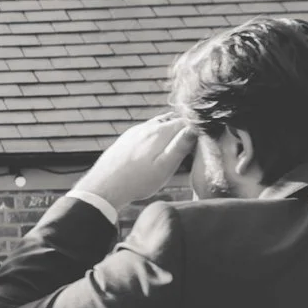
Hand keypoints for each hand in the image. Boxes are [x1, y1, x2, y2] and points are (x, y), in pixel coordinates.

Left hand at [72, 113, 196, 215]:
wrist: (103, 187)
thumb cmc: (137, 181)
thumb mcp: (165, 167)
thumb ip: (180, 146)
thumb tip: (195, 128)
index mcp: (159, 132)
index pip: (186, 121)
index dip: (197, 129)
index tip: (204, 140)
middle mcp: (146, 127)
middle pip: (172, 120)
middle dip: (184, 128)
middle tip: (193, 143)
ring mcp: (134, 132)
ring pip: (158, 125)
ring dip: (169, 132)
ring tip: (176, 146)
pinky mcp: (125, 140)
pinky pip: (146, 132)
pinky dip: (156, 136)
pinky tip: (156, 149)